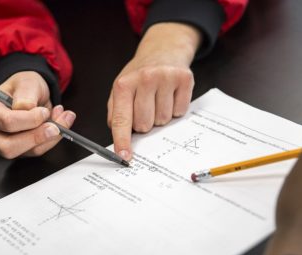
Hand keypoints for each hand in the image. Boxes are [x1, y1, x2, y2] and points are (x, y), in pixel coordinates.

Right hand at [0, 71, 75, 158]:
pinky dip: (53, 139)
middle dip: (37, 137)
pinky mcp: (20, 150)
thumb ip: (26, 94)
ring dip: (51, 137)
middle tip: (56, 127)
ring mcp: (4, 144)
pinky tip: (59, 124)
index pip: (5, 122)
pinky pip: (38, 150)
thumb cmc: (22, 87)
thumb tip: (28, 108)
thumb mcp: (25, 82)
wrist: (29, 95)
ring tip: (63, 118)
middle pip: (9, 147)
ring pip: (28, 151)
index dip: (29, 119)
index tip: (44, 111)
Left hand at [107, 22, 200, 159]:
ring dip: (161, 115)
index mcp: (124, 84)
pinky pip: (180, 112)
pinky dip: (175, 108)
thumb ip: (116, 114)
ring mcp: (166, 77)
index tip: (124, 157)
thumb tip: (120, 139)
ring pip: (163, 120)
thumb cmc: (139, 76)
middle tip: (145, 106)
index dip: (122, 140)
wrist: (163, 50)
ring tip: (158, 98)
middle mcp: (144, 79)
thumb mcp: (121, 89)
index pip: (121, 120)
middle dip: (145, 123)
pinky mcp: (184, 78)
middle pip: (145, 125)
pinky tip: (170, 95)